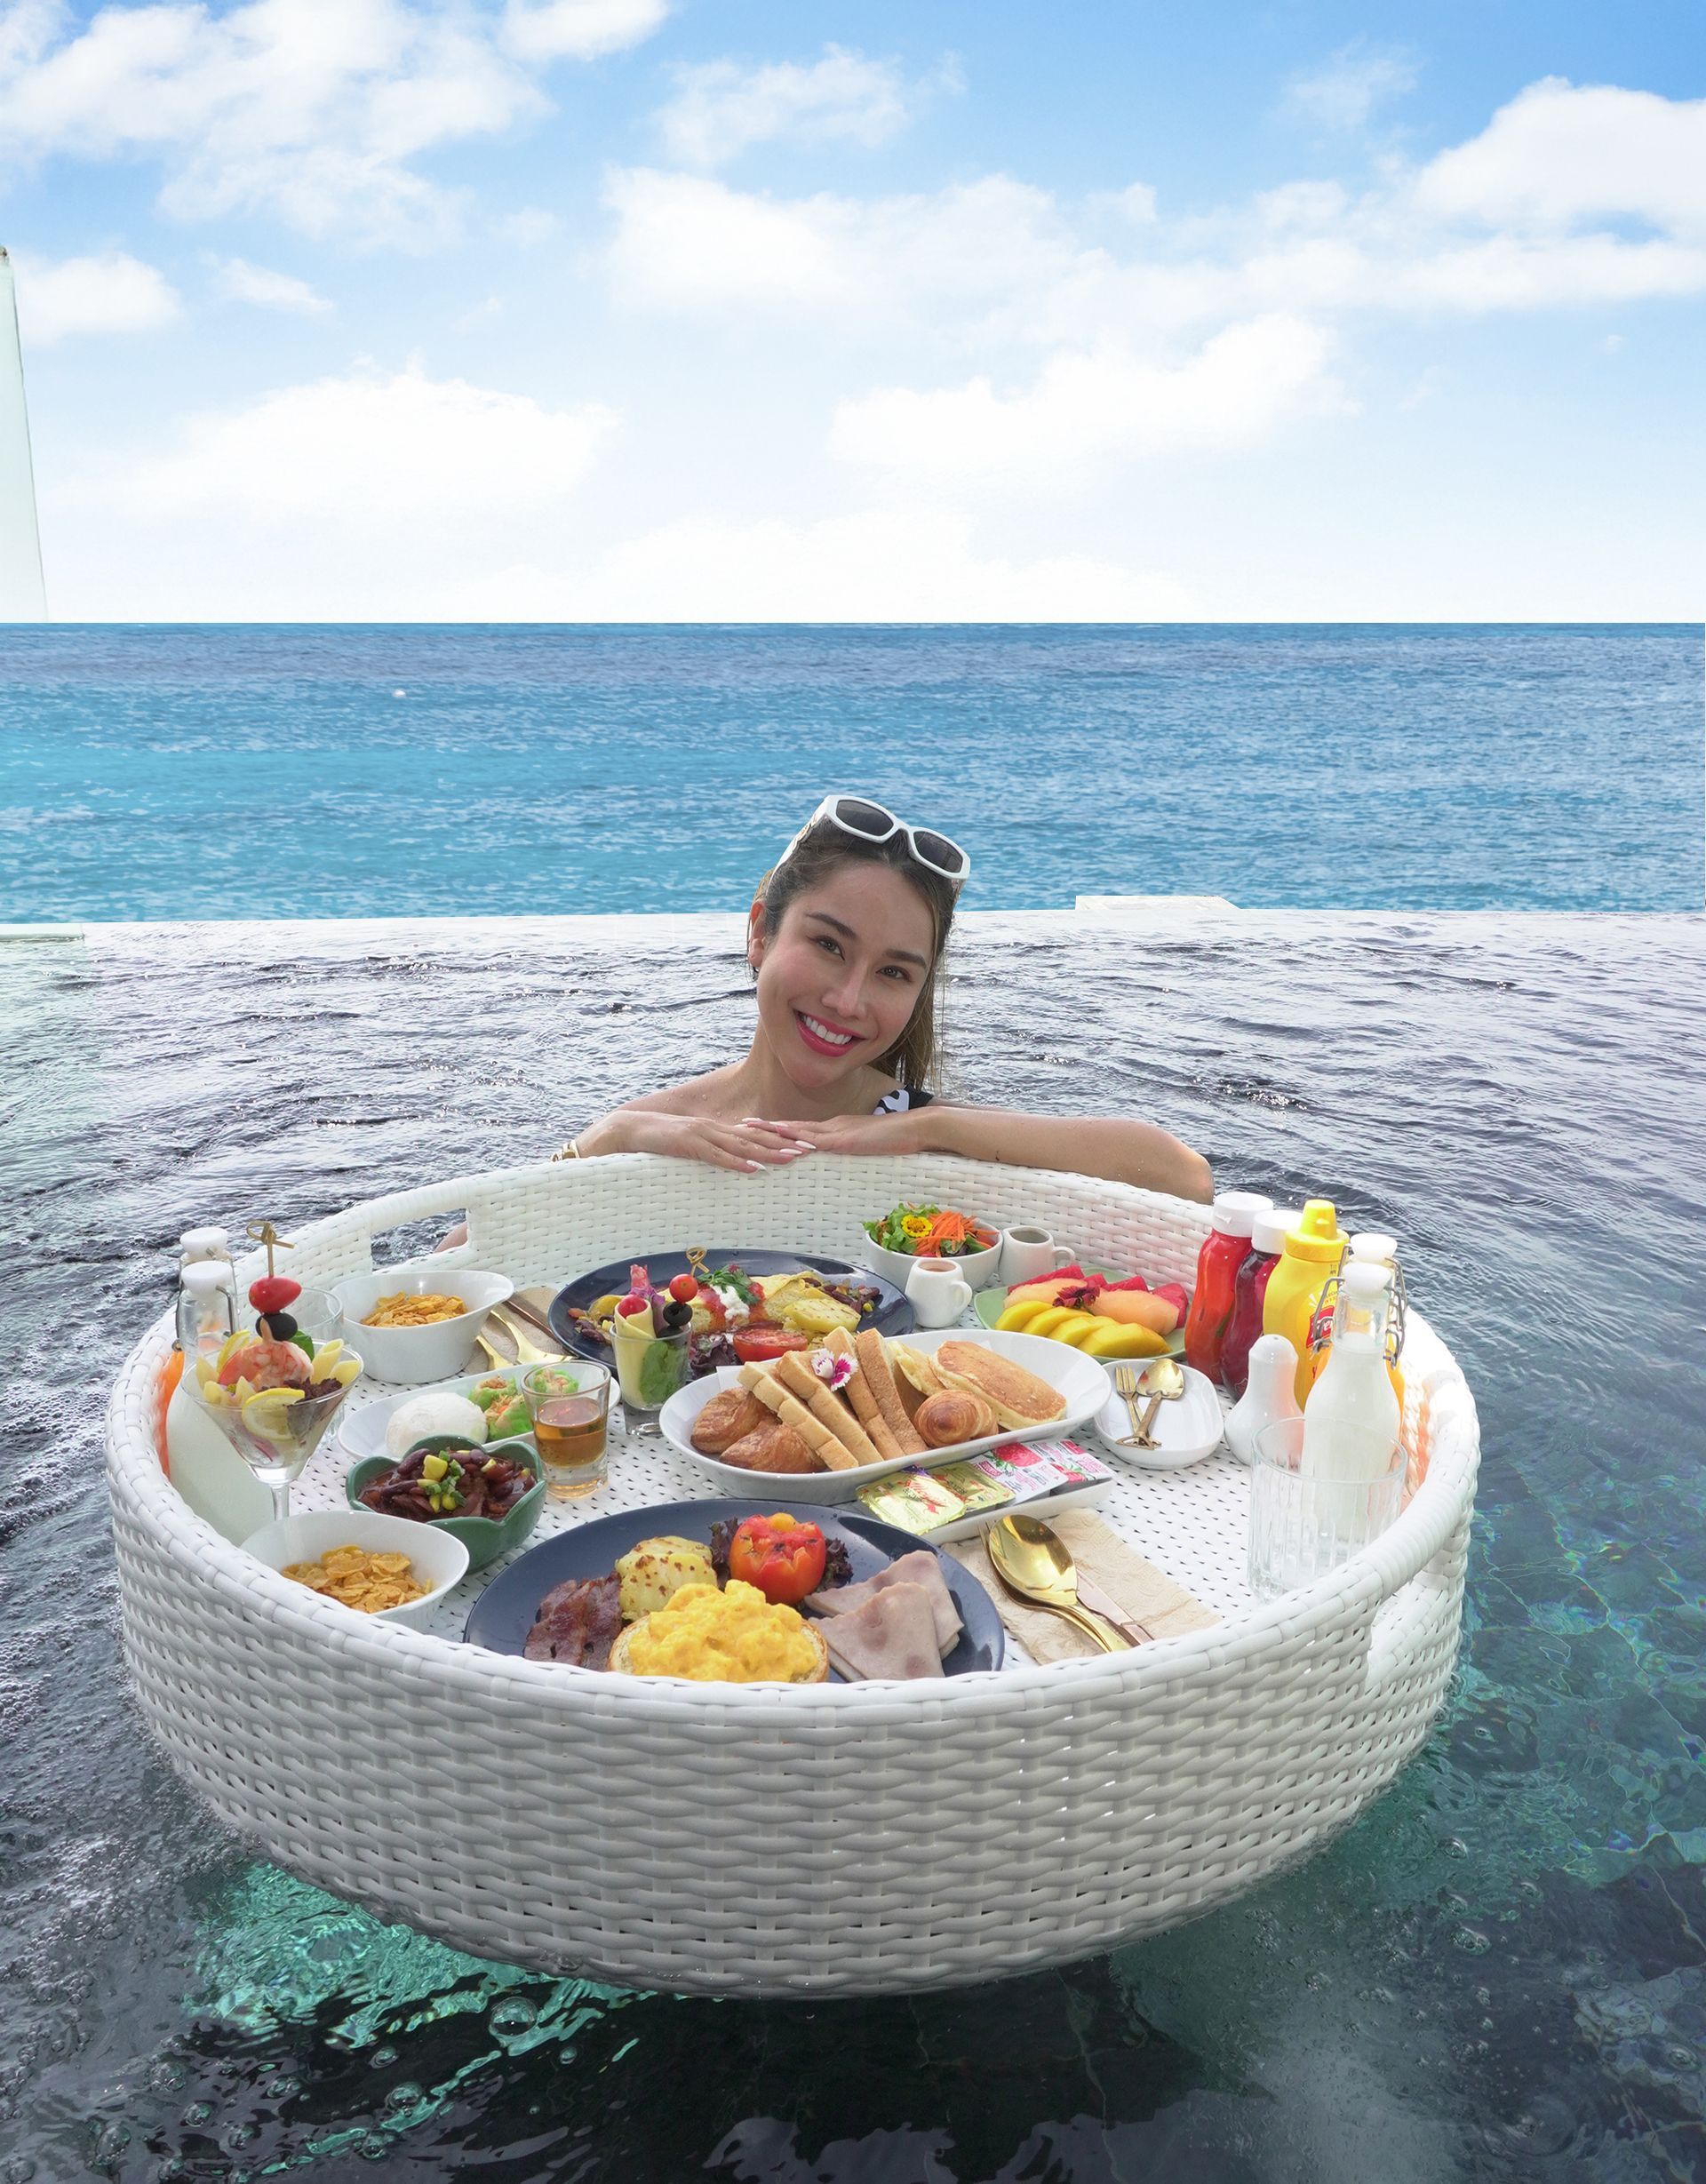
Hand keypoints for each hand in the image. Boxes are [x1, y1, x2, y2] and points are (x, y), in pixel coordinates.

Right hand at [621, 1110, 817, 1173]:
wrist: (631, 1130)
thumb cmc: (661, 1141)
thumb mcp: (693, 1146)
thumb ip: (713, 1152)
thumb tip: (734, 1163)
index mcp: (718, 1130)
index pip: (755, 1134)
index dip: (781, 1138)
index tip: (804, 1144)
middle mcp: (715, 1129)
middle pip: (756, 1137)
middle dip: (784, 1143)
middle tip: (810, 1149)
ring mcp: (703, 1135)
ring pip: (741, 1145)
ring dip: (767, 1152)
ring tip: (791, 1159)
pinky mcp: (689, 1145)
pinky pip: (716, 1156)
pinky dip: (736, 1162)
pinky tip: (753, 1168)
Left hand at [756, 1113, 915, 1156]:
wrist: (915, 1128)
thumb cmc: (895, 1138)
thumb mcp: (866, 1144)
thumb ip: (851, 1149)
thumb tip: (841, 1156)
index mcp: (835, 1128)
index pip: (801, 1128)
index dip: (779, 1128)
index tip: (758, 1127)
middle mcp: (831, 1126)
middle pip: (792, 1126)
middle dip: (766, 1126)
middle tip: (741, 1125)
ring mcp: (837, 1131)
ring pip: (798, 1131)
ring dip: (774, 1131)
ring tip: (751, 1130)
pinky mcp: (845, 1141)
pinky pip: (817, 1142)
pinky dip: (799, 1141)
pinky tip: (784, 1143)